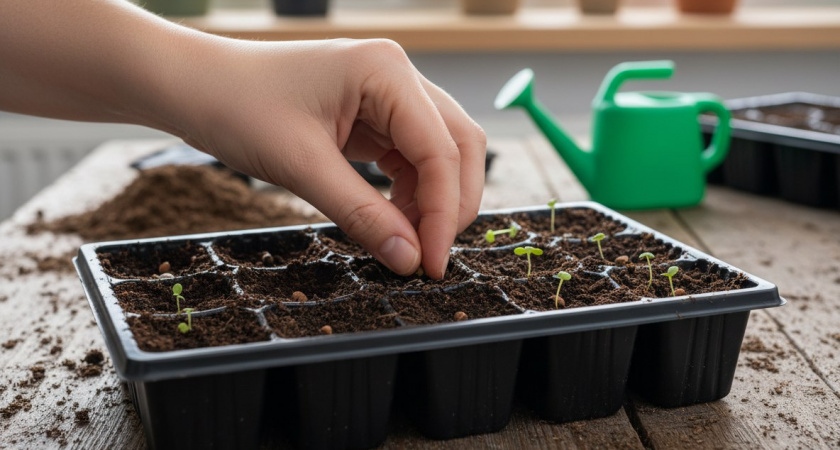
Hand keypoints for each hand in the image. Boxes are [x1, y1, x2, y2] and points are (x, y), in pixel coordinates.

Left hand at [173, 39, 485, 278]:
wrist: (197, 87)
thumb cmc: (238, 106)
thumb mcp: (302, 167)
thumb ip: (362, 214)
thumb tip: (409, 259)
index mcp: (386, 71)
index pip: (441, 150)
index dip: (443, 212)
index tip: (432, 263)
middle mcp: (397, 76)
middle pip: (458, 146)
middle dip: (451, 205)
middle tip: (431, 258)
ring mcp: (388, 94)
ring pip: (440, 153)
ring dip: (433, 202)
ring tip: (408, 244)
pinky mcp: (374, 115)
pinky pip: (411, 158)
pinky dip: (411, 194)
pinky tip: (395, 222)